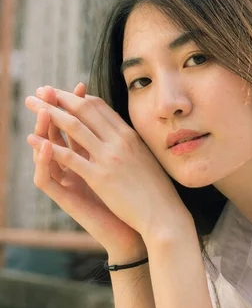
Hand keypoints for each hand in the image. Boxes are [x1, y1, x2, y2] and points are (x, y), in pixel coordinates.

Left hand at [25, 85, 192, 245]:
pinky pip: (70, 157)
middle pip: (83, 109)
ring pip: (73, 126)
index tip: (62, 94)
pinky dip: (49, 147)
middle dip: (58, 97)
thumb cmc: (158, 192)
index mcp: (131, 135)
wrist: (165, 215)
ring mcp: (109, 158)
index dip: (77, 97)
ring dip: (48, 112)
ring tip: (30, 105)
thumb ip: (132, 146)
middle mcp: (120, 141)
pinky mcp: (100, 178)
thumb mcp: (147, 160)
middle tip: (40, 91)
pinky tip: (34, 141)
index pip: (99, 107)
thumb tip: (123, 138)